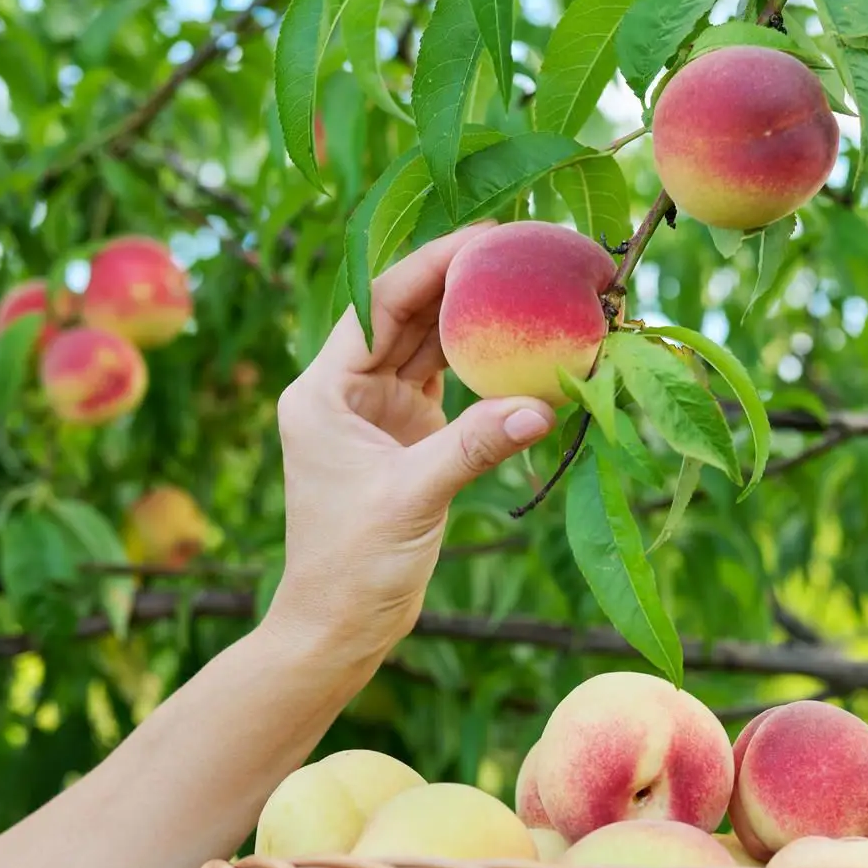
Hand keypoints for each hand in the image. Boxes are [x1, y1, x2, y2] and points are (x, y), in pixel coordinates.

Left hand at [268, 224, 556, 658]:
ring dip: (473, 319)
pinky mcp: (406, 440)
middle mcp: (345, 391)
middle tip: (521, 249)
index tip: (485, 238)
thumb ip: (473, 447)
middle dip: (460, 281)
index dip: (432, 265)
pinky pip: (447, 386)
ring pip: (428, 346)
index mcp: (323, 390)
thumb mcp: (412, 499)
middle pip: (406, 315)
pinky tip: (520, 345)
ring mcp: (376, 414)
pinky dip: (481, 367)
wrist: (337, 629)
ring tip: (527, 283)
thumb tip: (543, 406)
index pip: (379, 303)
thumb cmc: (351, 567)